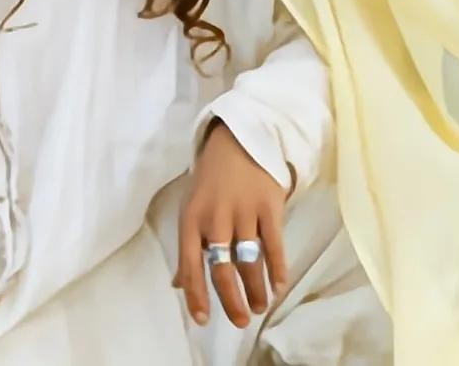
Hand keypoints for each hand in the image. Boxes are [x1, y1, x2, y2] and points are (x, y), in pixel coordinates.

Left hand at [174, 121, 289, 327]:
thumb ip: (188, 246)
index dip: (195, 294)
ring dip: (255, 289)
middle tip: (239, 320)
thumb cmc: (212, 177)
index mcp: (191, 218)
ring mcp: (244, 211)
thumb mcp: (192, 206)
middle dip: (231, 300)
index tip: (202, 319)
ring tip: (259, 306)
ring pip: (250, 261)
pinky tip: (278, 284)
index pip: (190, 264)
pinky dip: (277, 267)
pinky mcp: (269, 205)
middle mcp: (216, 217)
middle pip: (222, 269)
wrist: (240, 137)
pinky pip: (274, 244)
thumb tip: (179, 284)